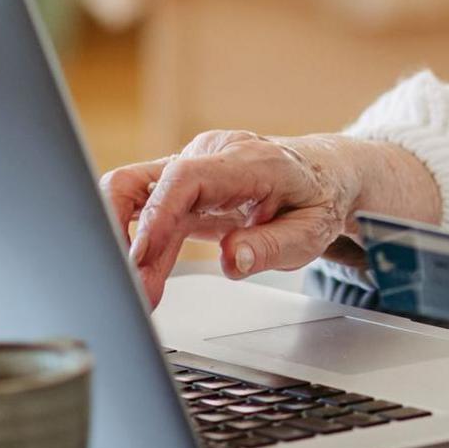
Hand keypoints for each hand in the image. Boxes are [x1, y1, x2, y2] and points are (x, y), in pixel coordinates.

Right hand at [100, 131, 358, 306]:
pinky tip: (146, 276)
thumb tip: (231, 261)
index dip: (157, 215)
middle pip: (142, 180)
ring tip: (143, 291)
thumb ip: (271, 246)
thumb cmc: (316, 199)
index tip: (142, 255)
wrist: (322, 174)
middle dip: (126, 235)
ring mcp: (192, 167)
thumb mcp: (312, 232)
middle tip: (135, 286)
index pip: (187, 178)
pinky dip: (142, 245)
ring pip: (136, 197)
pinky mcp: (183, 186)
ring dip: (132, 246)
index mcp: (248, 161)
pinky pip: (148, 210)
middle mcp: (211, 155)